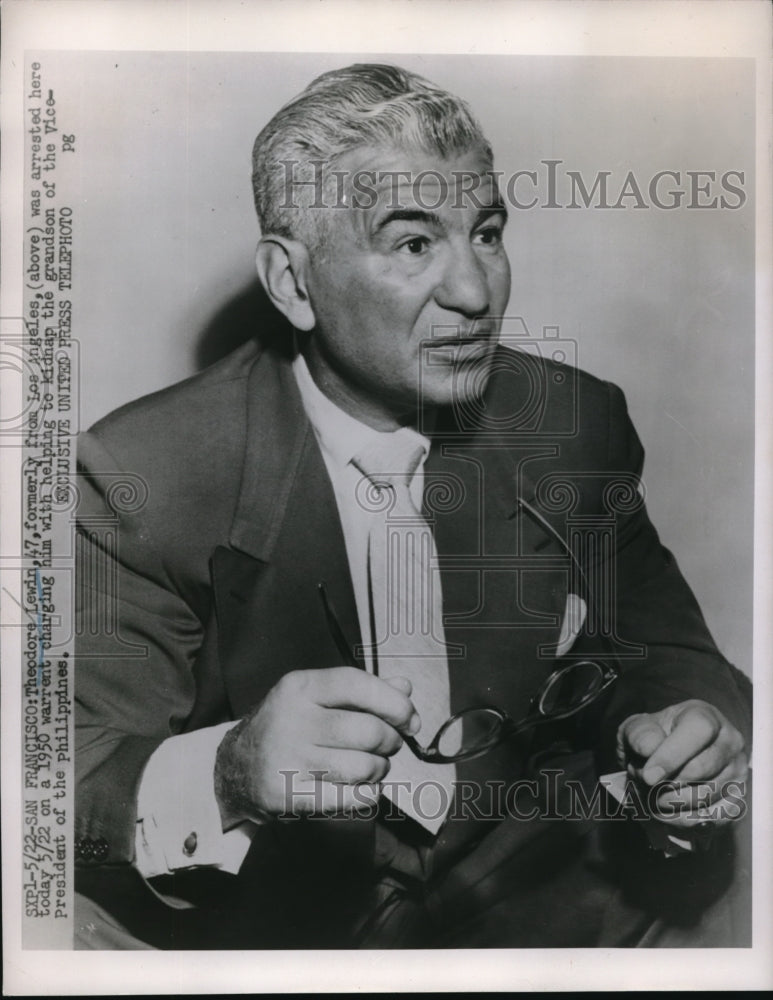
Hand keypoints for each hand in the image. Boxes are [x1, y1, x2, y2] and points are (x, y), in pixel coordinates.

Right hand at [214, 667, 418, 823]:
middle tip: (387, 746)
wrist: (236, 768)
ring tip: (372, 767)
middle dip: (391, 741)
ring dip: (380, 770)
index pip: (357, 684)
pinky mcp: (289, 795)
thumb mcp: (315, 698)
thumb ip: (362, 691)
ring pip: (364, 767)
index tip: (410, 719)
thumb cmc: (288, 727)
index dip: (394, 703)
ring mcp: (288, 759)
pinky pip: (351, 799)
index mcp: (299, 687)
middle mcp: (292, 719)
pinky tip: (362, 788)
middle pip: (368, 731)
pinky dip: (368, 795)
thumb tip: (405, 689)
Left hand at [616, 699, 747, 827]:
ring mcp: (737, 772)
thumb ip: (640, 735)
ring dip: (671, 805)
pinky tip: (667, 813)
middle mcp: (729, 742)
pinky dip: (684, 821)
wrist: (662, 758)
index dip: (671, 755)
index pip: (698, 731)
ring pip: (705, 797)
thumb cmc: (652, 739)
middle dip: (665, 784)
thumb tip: (650, 749)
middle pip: (701, 769)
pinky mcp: (737, 800)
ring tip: (651, 797)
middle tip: (644, 786)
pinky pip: (714, 819)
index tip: (648, 776)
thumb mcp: (637, 728)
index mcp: (704, 716)